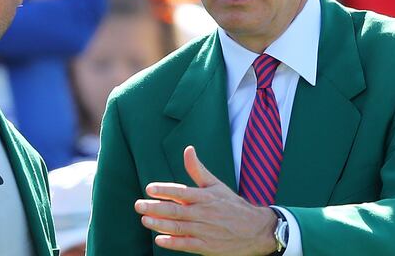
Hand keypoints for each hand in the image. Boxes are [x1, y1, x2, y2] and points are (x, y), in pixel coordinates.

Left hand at [134, 146, 277, 255]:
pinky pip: (187, 244)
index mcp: (205, 197)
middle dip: (155, 208)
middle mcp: (204, 213)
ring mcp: (205, 230)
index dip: (165, 190)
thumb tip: (188, 149)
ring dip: (160, 224)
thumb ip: (197, 169)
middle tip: (139, 205)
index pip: (182, 192)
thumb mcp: (216, 185)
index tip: (149, 188)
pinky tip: (159, 240)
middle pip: (176, 210)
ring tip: (145, 220)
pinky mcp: (207, 246)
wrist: (255, 230)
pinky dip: (173, 243)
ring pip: (178, 227)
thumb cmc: (232, 205)